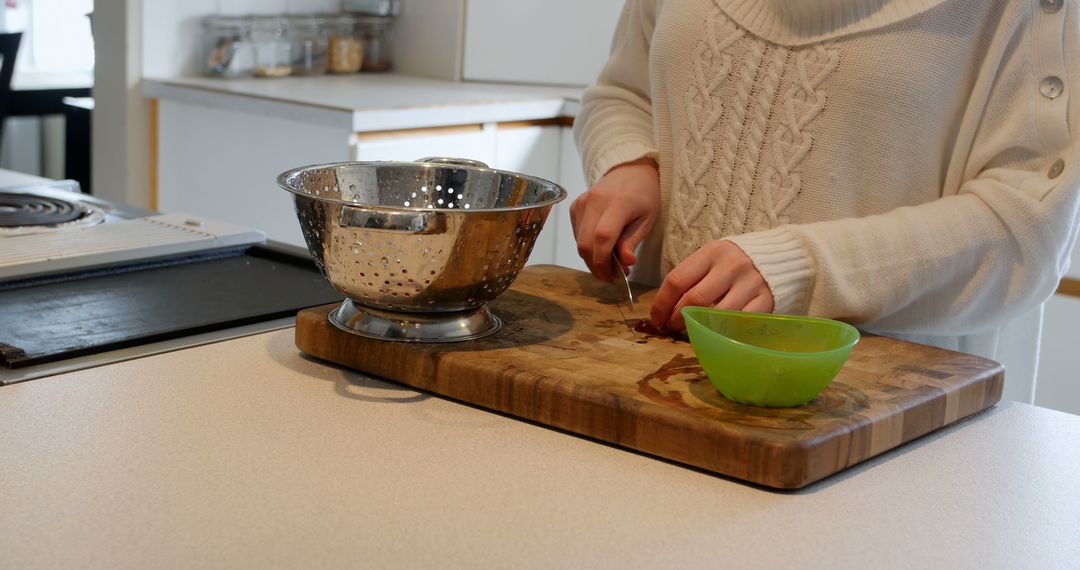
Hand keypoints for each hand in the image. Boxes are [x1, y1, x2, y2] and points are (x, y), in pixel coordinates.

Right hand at [569, 158, 659, 282]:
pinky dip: (587, 247)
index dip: (604, 262)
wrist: (630, 170)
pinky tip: (601, 247)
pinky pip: (577, 235)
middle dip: (596, 266)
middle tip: (612, 276)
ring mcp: (581, 202)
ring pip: (579, 242)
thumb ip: (633, 241)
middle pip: (585, 244)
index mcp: (617, 202)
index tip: (614, 276)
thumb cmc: (644, 195)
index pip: (602, 237)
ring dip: (592, 259)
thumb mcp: (647, 219)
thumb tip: (625, 263)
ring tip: (610, 262)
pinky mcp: (575, 206)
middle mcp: (594, 201)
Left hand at [650, 240, 773, 330]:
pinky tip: (715, 333)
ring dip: (698, 328)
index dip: (661, 304)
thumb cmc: (735, 261)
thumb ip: (692, 277)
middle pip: (694, 299)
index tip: (656, 318)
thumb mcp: (712, 258)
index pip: (677, 280)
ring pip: (716, 314)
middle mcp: (731, 266)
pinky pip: (739, 323)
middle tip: (671, 327)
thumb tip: (663, 308)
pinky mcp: (766, 301)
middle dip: (676, 319)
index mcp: (712, 253)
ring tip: (691, 331)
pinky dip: (723, 331)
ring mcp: (750, 284)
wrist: (781, 255)